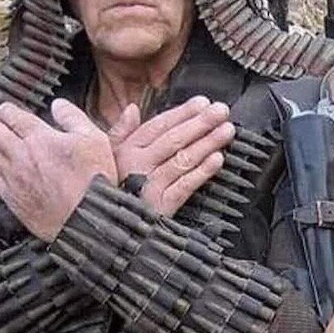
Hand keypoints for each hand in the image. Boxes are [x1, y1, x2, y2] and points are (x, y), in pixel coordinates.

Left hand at [0, 99, 116, 241]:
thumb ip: (72, 116)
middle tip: (0, 122)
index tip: (6, 108)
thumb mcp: (93, 138)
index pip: (12, 116)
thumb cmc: (93, 179)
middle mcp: (21, 156)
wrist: (88, 219)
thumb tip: (57, 104)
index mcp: (40, 138)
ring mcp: (14, 178)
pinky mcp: (12, 198)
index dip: (6, 109)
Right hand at [108, 96, 234, 217]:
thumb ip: (120, 132)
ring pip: (182, 160)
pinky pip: (184, 186)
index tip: (202, 102)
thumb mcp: (107, 158)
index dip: (182, 112)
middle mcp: (137, 165)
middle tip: (221, 111)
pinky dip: (202, 172)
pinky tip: (217, 159)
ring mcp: (149, 186)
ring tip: (226, 130)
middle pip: (173, 139)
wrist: (109, 230)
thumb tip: (131, 108)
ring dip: (207, 143)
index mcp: (126, 150)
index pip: (158, 125)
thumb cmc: (111, 189)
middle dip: (200, 123)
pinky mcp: (160, 207)